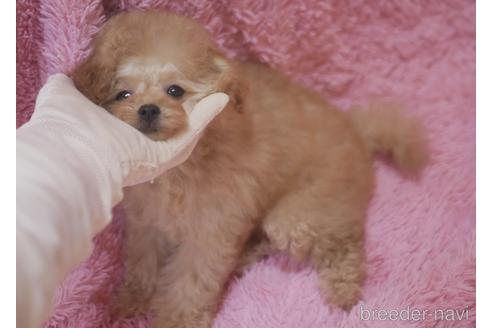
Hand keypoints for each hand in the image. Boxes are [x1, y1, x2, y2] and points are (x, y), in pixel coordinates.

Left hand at [30, 74, 228, 186]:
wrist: (67, 155)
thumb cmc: (62, 129)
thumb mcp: (62, 98)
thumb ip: (67, 86)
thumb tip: (65, 77)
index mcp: (113, 140)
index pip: (138, 126)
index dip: (150, 111)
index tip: (158, 96)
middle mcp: (134, 151)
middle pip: (166, 134)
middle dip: (180, 118)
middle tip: (194, 102)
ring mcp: (151, 155)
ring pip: (183, 135)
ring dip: (201, 116)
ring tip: (217, 99)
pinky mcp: (164, 157)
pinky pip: (189, 135)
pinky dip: (206, 117)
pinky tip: (219, 100)